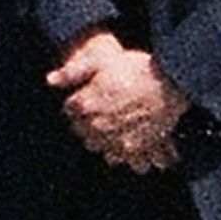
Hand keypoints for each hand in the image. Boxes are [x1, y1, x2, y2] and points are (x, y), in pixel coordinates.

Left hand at [48, 31, 186, 168]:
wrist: (171, 82)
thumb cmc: (136, 68)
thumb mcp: (101, 62)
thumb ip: (73, 72)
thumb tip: (50, 80)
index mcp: (85, 104)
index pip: (70, 110)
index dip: (77, 101)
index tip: (87, 95)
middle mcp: (97, 126)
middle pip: (82, 132)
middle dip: (87, 123)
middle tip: (102, 109)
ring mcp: (115, 140)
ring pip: (98, 148)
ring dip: (102, 139)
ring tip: (114, 125)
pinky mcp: (134, 150)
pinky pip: (119, 158)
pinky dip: (120, 151)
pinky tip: (126, 139)